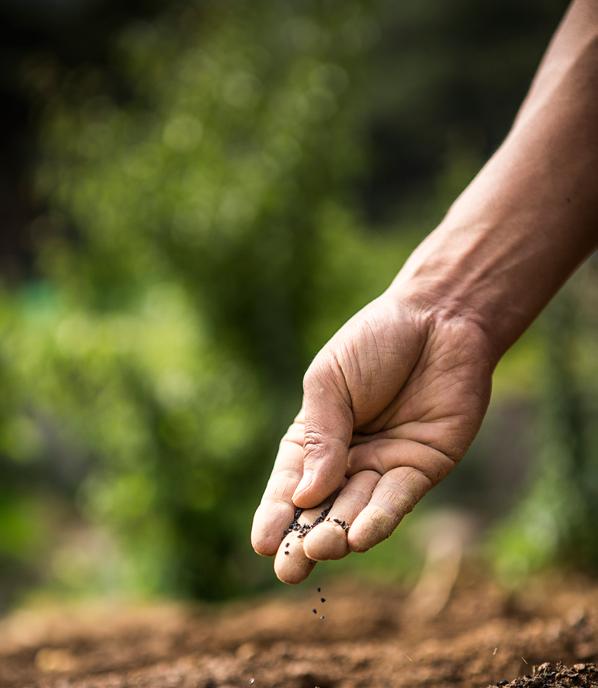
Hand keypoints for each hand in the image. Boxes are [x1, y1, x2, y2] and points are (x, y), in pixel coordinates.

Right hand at [251, 290, 492, 582]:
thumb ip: (320, 436)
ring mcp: (385, 465)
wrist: (437, 318)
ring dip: (339, 532)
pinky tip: (359, 536)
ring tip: (320, 548)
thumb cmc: (375, 342)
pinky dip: (379, 518)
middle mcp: (348, 459)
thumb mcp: (330, 382)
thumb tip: (305, 496)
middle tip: (288, 567)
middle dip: (303, 539)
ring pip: (357, 510)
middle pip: (321, 508)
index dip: (276, 514)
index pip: (290, 483)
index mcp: (317, 436)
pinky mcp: (422, 467)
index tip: (262, 544)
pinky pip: (398, 499)